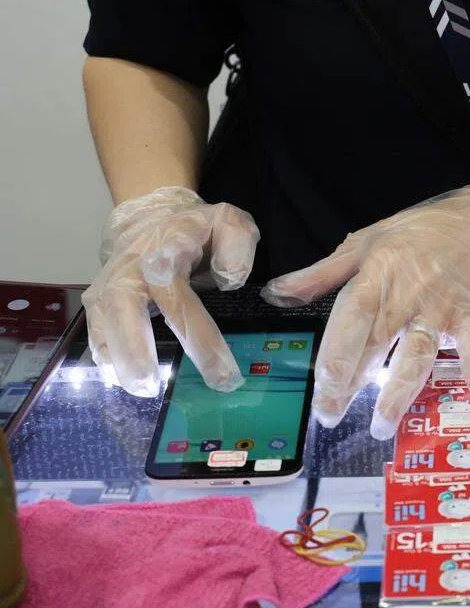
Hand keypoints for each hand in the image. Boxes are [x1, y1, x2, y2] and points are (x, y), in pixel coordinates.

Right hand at [82, 187, 259, 396]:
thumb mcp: (228, 222)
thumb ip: (236, 245)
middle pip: (125, 310)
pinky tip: (119, 381)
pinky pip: (95, 331)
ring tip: (140, 390)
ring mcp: (108, 285)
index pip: (179, 296)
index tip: (222, 373)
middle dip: (136, 350)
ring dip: (117, 360)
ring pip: (103, 324)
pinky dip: (104, 356)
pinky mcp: (97, 300)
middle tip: (153, 386)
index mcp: (165, 252)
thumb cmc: (194, 229)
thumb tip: (230, 280)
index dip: (199, 337)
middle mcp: (130, 270)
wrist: (149, 217)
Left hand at [261, 186, 469, 438]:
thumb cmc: (419, 235)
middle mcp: (408, 295)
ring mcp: (442, 308)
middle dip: (350, 385)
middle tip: (330, 417)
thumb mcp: (365, 243)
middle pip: (375, 346)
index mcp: (377, 276)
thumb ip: (321, 274)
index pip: (350, 321)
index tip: (320, 389)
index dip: (334, 356)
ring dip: (399, 392)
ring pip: (417, 354)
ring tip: (381, 425)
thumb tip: (276, 293)